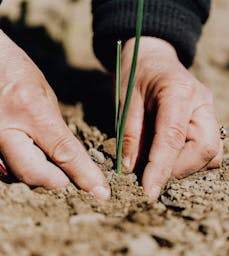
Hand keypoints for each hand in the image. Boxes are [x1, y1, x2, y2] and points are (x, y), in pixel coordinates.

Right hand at [0, 30, 109, 199]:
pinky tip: (33, 155)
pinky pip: (7, 170)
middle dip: (60, 180)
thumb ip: (57, 131)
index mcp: (32, 111)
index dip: (85, 175)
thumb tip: (68, 160)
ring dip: (41, 174)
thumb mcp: (46, 97)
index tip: (101, 191)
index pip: (65, 153)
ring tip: (50, 159)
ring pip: (21, 176)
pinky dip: (25, 168)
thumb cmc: (18, 73)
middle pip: (37, 175)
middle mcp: (6, 131)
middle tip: (71, 175)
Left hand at [121, 37, 221, 200]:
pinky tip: (170, 154)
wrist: (153, 58)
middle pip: (205, 149)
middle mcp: (202, 102)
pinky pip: (209, 149)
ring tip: (159, 163)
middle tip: (151, 174)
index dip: (161, 168)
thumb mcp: (126, 100)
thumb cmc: (136, 75)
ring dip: (185, 167)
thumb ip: (130, 134)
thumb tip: (132, 168)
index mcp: (179, 92)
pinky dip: (190, 160)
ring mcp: (208, 111)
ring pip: (211, 153)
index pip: (174, 137)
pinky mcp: (207, 120)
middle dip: (177, 169)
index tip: (148, 191)